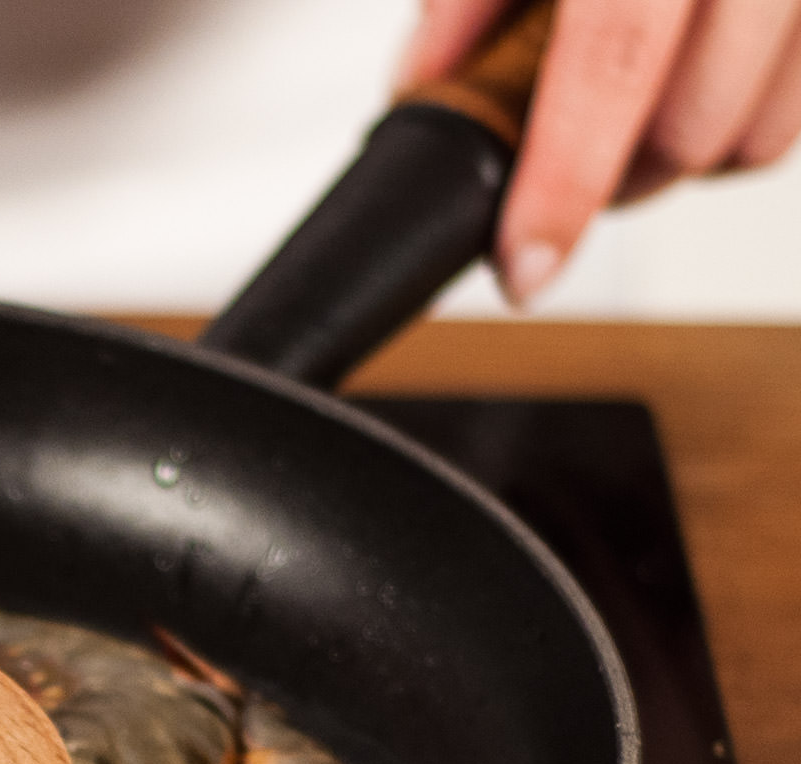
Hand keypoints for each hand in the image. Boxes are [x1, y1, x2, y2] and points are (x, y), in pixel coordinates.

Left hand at [397, 0, 800, 302]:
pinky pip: (798, 102)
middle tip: (555, 170)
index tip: (523, 266)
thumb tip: (427, 81)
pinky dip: (743, 116)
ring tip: (626, 124)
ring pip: (762, 135)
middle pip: (691, 132)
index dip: (562, 185)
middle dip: (613, 185)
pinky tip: (694, 82)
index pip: (610, 70)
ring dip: (683, 158)